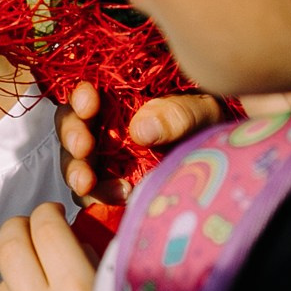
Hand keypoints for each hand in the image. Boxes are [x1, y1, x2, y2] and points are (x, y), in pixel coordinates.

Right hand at [58, 82, 225, 207]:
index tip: (90, 103)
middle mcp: (103, 127)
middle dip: (71, 135)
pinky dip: (97, 197)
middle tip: (84, 147)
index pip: (84, 93)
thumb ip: (175, 114)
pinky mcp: (109, 189)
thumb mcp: (200, 111)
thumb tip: (140, 131)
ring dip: (75, 171)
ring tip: (87, 183)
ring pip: (73, 162)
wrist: (221, 162)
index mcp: (117, 98)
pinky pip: (91, 195)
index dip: (79, 97)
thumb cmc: (208, 125)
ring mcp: (103, 160)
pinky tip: (120, 196)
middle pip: (69, 127)